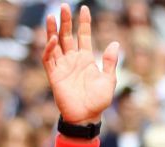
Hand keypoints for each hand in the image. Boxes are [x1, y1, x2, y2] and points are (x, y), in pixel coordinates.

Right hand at [42, 4, 118, 123]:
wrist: (87, 117)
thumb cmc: (99, 101)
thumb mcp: (109, 80)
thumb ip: (110, 62)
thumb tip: (115, 43)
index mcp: (87, 59)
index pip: (84, 36)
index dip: (84, 23)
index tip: (84, 9)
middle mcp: (73, 60)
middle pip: (68, 36)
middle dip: (66, 21)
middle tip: (64, 6)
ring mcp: (63, 66)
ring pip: (55, 44)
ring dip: (53, 31)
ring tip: (53, 16)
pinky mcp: (54, 75)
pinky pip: (49, 59)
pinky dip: (50, 49)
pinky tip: (54, 39)